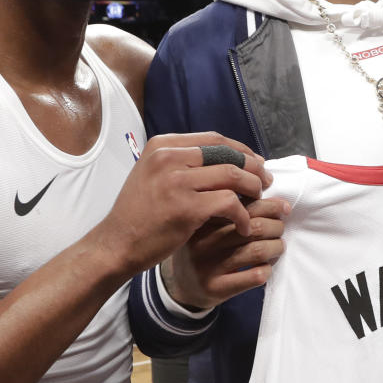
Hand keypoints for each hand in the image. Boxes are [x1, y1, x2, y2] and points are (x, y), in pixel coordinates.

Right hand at [103, 132, 270, 276]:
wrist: (117, 243)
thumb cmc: (139, 213)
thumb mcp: (152, 175)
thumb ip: (181, 162)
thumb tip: (225, 157)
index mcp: (161, 146)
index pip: (214, 139)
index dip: (241, 150)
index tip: (255, 162)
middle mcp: (168, 158)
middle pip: (227, 154)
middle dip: (253, 167)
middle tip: (265, 181)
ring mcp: (177, 182)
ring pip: (232, 175)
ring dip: (252, 188)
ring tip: (258, 201)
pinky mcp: (187, 208)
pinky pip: (229, 203)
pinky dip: (242, 214)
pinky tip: (243, 225)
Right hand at [161, 196, 289, 309]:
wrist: (182, 286)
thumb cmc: (205, 250)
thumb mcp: (210, 226)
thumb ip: (234, 212)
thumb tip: (277, 204)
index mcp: (202, 220)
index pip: (243, 206)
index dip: (270, 205)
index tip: (282, 208)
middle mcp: (203, 241)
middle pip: (253, 227)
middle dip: (276, 226)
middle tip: (280, 228)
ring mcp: (209, 266)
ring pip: (258, 250)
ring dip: (276, 246)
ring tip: (278, 246)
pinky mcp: (217, 287)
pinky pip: (255, 275)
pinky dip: (267, 269)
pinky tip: (265, 267)